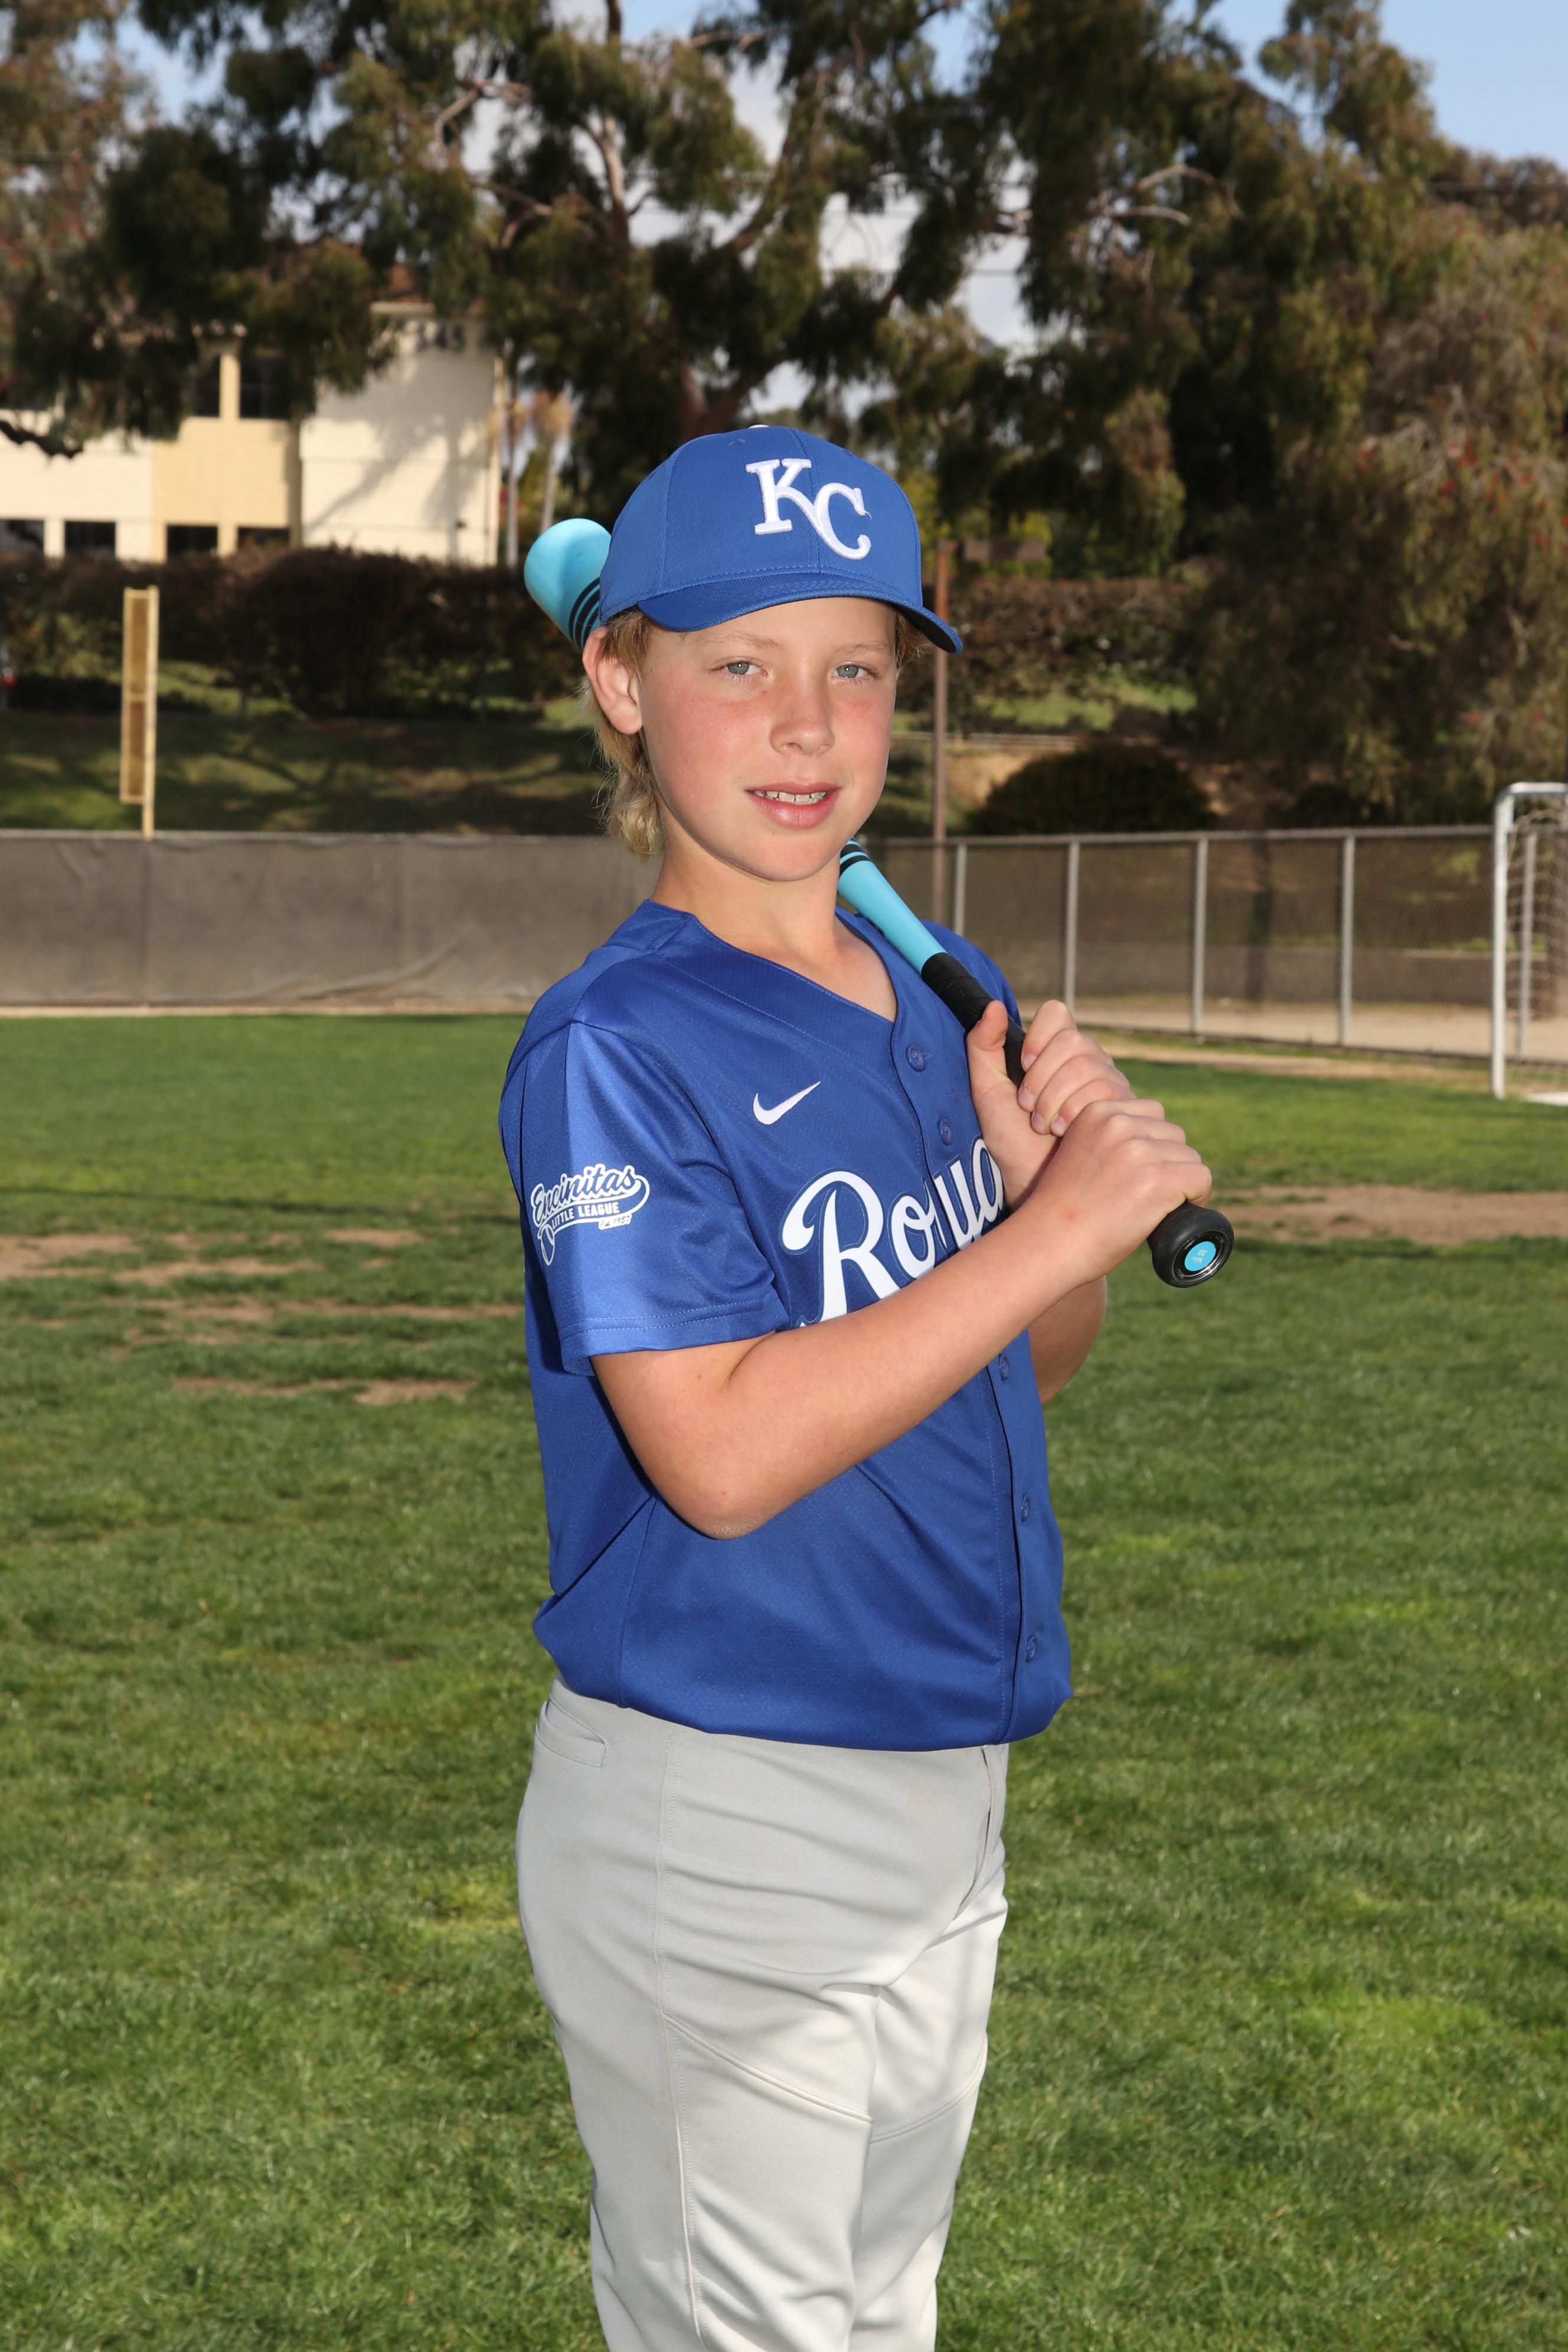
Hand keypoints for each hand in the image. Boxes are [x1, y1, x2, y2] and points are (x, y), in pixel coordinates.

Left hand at [966, 998, 1133, 1207]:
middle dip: (1043, 1078)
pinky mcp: (1127, 1108)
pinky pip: (1107, 1092)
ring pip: (1090, 1067)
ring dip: (1057, 1100)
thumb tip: (992, 1006)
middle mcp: (1088, 1062)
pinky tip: (1067, 1134)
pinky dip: (1077, 1112)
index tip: (1023, 1067)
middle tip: (1030, 1110)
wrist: (1035, 1184)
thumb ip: (983, 1049)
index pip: (1057, 1015)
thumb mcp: (988, 1094)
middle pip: (1073, 1042)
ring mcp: (1111, 1084)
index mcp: (1057, 1053)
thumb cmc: (1011, 1144)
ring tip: (1046, 1127)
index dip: (1039, 1036)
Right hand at [1017, 1094, 1211, 1286]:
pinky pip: (1201, 1179)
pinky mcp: (1158, 1179)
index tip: (1139, 1175)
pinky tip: (1177, 1212)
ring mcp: (1140, 1151)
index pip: (1151, 1115)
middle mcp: (1120, 1124)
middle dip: (1167, 1163)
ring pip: (1189, 1158)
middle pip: (1173, 1135)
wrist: (1049, 1242)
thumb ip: (1110, 1142)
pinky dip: (1197, 1197)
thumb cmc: (1062, 1211)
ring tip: (1157, 1207)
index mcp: (1097, 1112)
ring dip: (1181, 1182)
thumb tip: (1155, 1147)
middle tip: (1148, 1196)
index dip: (1152, 1146)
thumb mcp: (1081, 1155)